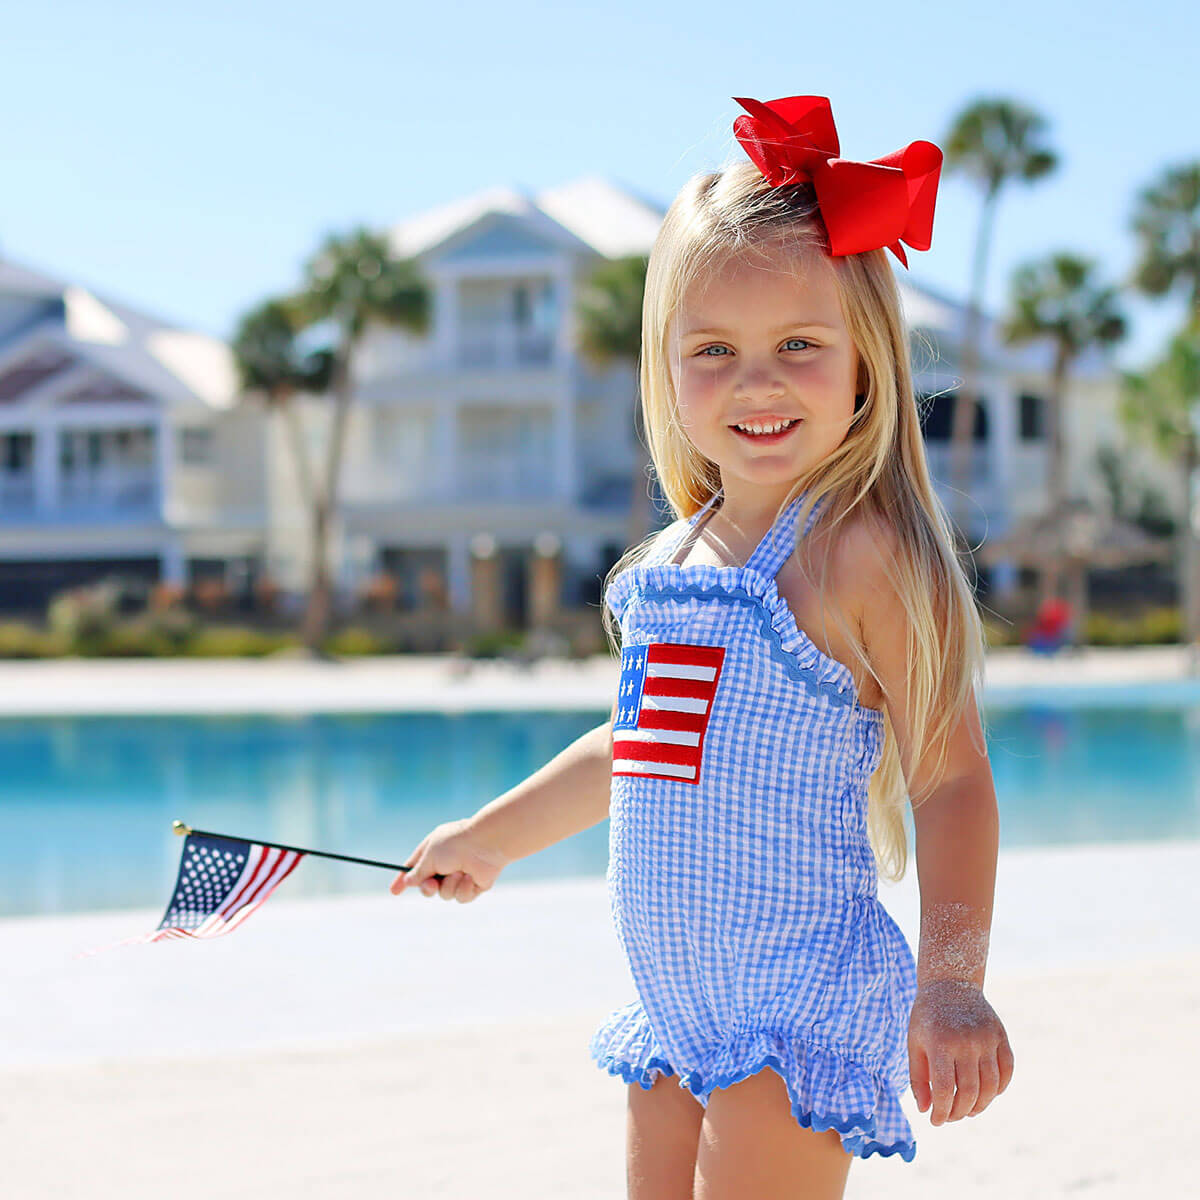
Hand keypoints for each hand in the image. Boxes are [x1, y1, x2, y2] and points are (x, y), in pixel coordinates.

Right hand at [388, 817, 509, 902]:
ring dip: (449, 885)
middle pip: (428, 886)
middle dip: (428, 888)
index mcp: (434, 850)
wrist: (487, 845)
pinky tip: (470, 877)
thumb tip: (408, 881)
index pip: (415, 867)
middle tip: (431, 885)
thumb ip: (419, 871)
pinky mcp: (474, 885)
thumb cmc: (456, 844)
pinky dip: (463, 888)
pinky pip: (461, 897)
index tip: (394, 891)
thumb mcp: (430, 856)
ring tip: (459, 871)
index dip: (404, 880)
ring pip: (445, 894)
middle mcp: (447, 863)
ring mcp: (460, 874)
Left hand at [907, 980, 1013, 1124]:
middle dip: (960, 1112)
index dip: (941, 1112)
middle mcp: (965, 1041)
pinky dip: (1000, 1088)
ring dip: (981, 1105)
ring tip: (968, 1110)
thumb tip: (926, 1110)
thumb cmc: (927, 1018)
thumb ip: (918, 1078)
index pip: (945, 1089)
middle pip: (970, 1092)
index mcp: (939, 1043)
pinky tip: (987, 1094)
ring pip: (991, 1086)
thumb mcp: (914, 1043)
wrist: (949, 983)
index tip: (935, 1121)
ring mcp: (986, 1038)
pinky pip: (1007, 1070)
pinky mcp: (1000, 1036)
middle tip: (951, 1117)